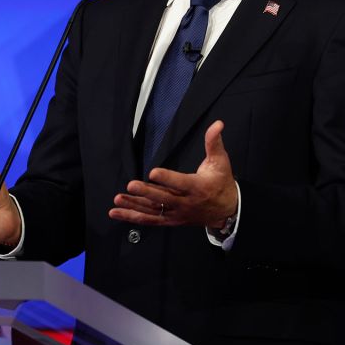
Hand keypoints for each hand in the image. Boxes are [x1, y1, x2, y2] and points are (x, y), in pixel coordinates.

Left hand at [109, 120, 237, 228]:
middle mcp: (186, 203)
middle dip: (146, 192)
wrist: (227, 210)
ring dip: (134, 206)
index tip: (153, 172)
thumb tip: (217, 124)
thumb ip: (214, 142)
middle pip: (163, 198)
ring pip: (154, 211)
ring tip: (118, 200)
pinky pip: (150, 220)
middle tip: (131, 185)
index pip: (181, 183)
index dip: (167, 178)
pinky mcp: (171, 220)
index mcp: (197, 187)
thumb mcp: (221, 161)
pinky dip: (133, 217)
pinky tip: (117, 213)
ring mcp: (177, 213)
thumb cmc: (221, 183)